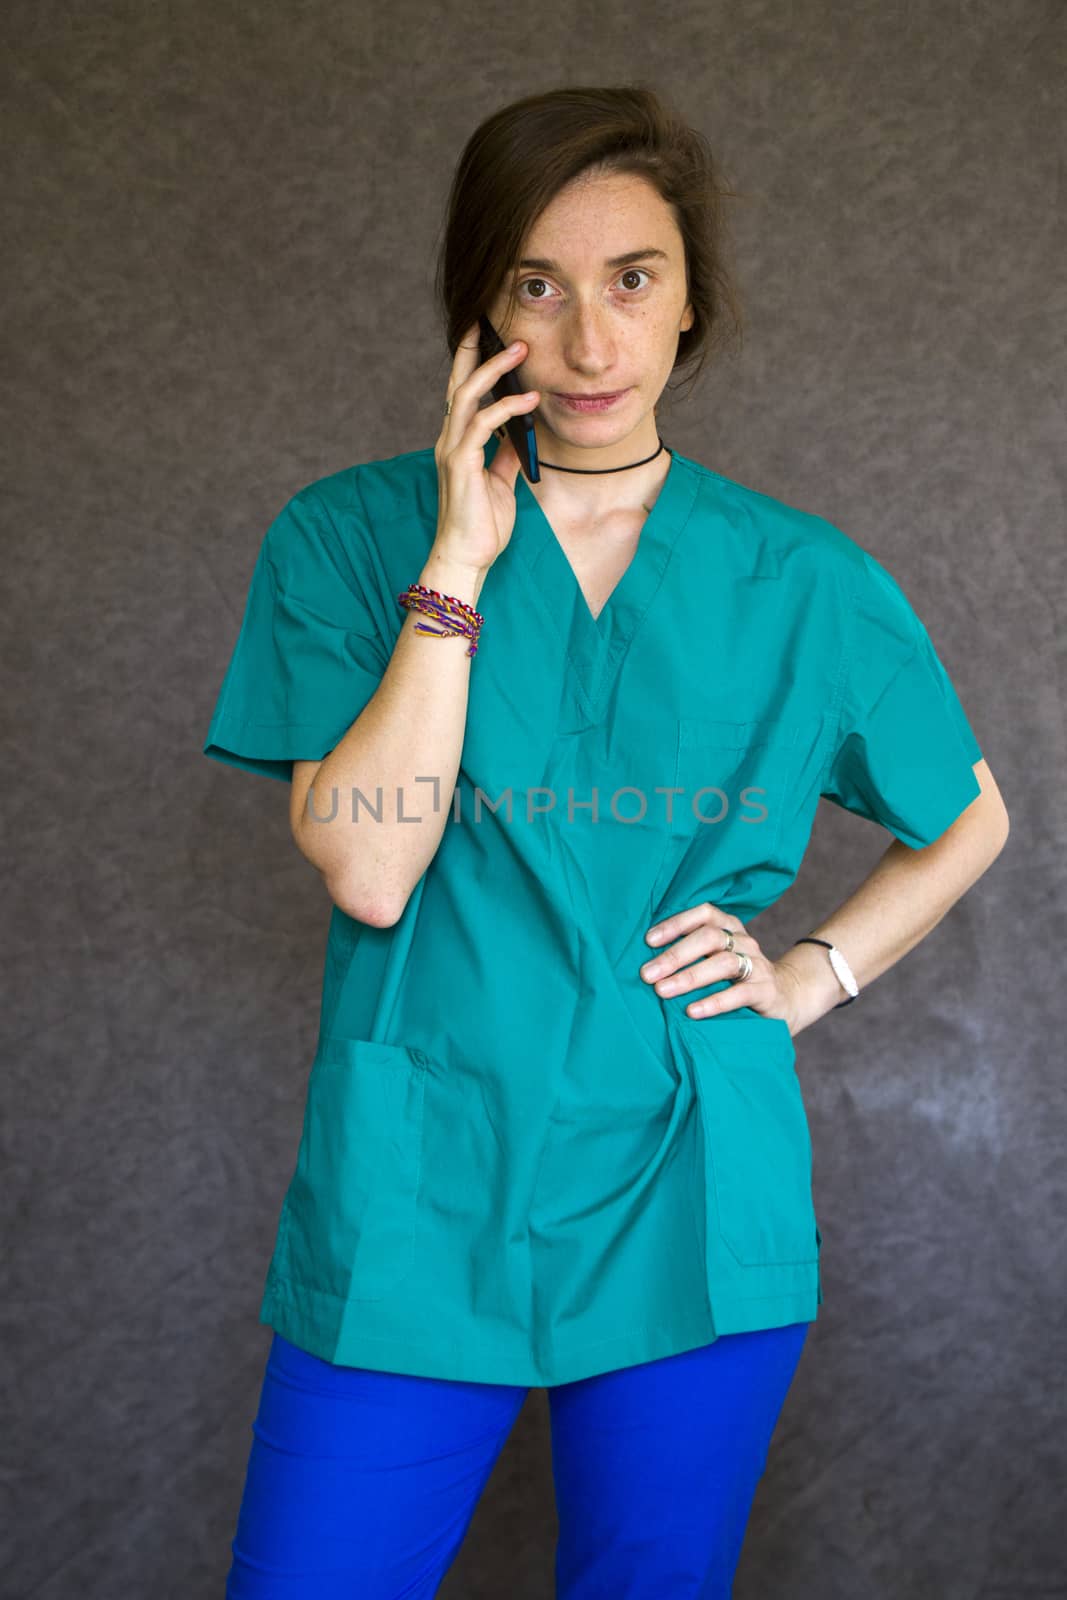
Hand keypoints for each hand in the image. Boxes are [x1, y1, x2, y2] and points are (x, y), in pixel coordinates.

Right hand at [432, 322, 540, 574]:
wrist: (466, 558)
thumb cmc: (482, 525)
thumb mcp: (500, 483)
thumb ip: (506, 455)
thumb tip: (520, 433)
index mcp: (457, 443)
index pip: (463, 393)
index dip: (472, 362)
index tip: (488, 335)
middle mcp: (450, 440)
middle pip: (459, 383)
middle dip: (476, 350)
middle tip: (498, 324)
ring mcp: (452, 451)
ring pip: (468, 395)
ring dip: (495, 369)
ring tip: (521, 350)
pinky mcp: (461, 465)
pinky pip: (483, 426)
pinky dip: (507, 409)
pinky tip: (529, 401)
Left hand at [639, 902, 797, 1031]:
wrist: (786, 999)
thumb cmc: (736, 979)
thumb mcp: (715, 960)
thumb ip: (691, 955)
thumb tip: (646, 962)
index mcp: (730, 928)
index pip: (704, 914)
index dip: (676, 923)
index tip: (648, 941)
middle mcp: (744, 942)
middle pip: (710, 937)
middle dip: (675, 955)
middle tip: (647, 974)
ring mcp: (758, 966)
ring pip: (724, 963)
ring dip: (690, 977)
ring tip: (663, 991)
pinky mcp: (767, 992)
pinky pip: (740, 994)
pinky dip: (714, 1002)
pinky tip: (692, 1011)